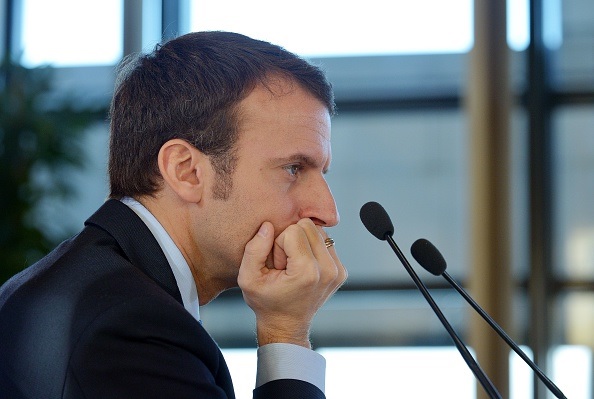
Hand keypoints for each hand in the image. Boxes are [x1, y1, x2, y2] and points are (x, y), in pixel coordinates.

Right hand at [237, 219, 346, 347]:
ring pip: (318, 231)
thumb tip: (267, 226)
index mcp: (307, 272)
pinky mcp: (342, 270)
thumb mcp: (248, 278)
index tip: (278, 265)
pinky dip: (312, 248)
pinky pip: (325, 241)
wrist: (286, 324)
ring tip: (294, 265)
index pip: (293, 230)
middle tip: (285, 264)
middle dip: (292, 240)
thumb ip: (254, 249)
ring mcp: (338, 271)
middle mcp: (328, 270)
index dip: (279, 244)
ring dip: (303, 243)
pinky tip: (304, 267)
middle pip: (308, 226)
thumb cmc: (266, 302)